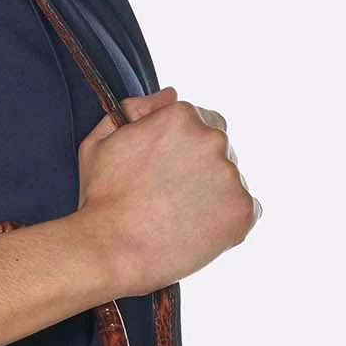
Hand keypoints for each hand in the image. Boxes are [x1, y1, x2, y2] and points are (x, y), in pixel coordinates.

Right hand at [74, 85, 260, 294]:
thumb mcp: (100, 141)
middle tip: (170, 198)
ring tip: (178, 219)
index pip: (203, 121)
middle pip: (219, 148)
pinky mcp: (242, 211)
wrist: (110, 251)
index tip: (167, 171)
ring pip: (230, 181)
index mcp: (182, 117)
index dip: (184, 148)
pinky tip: (196, 231)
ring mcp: (231, 176)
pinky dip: (226, 221)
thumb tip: (171, 94)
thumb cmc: (100, 200)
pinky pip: (245, 211)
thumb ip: (135, 109)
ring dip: (212, 195)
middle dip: (200, 169)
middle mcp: (212, 139)